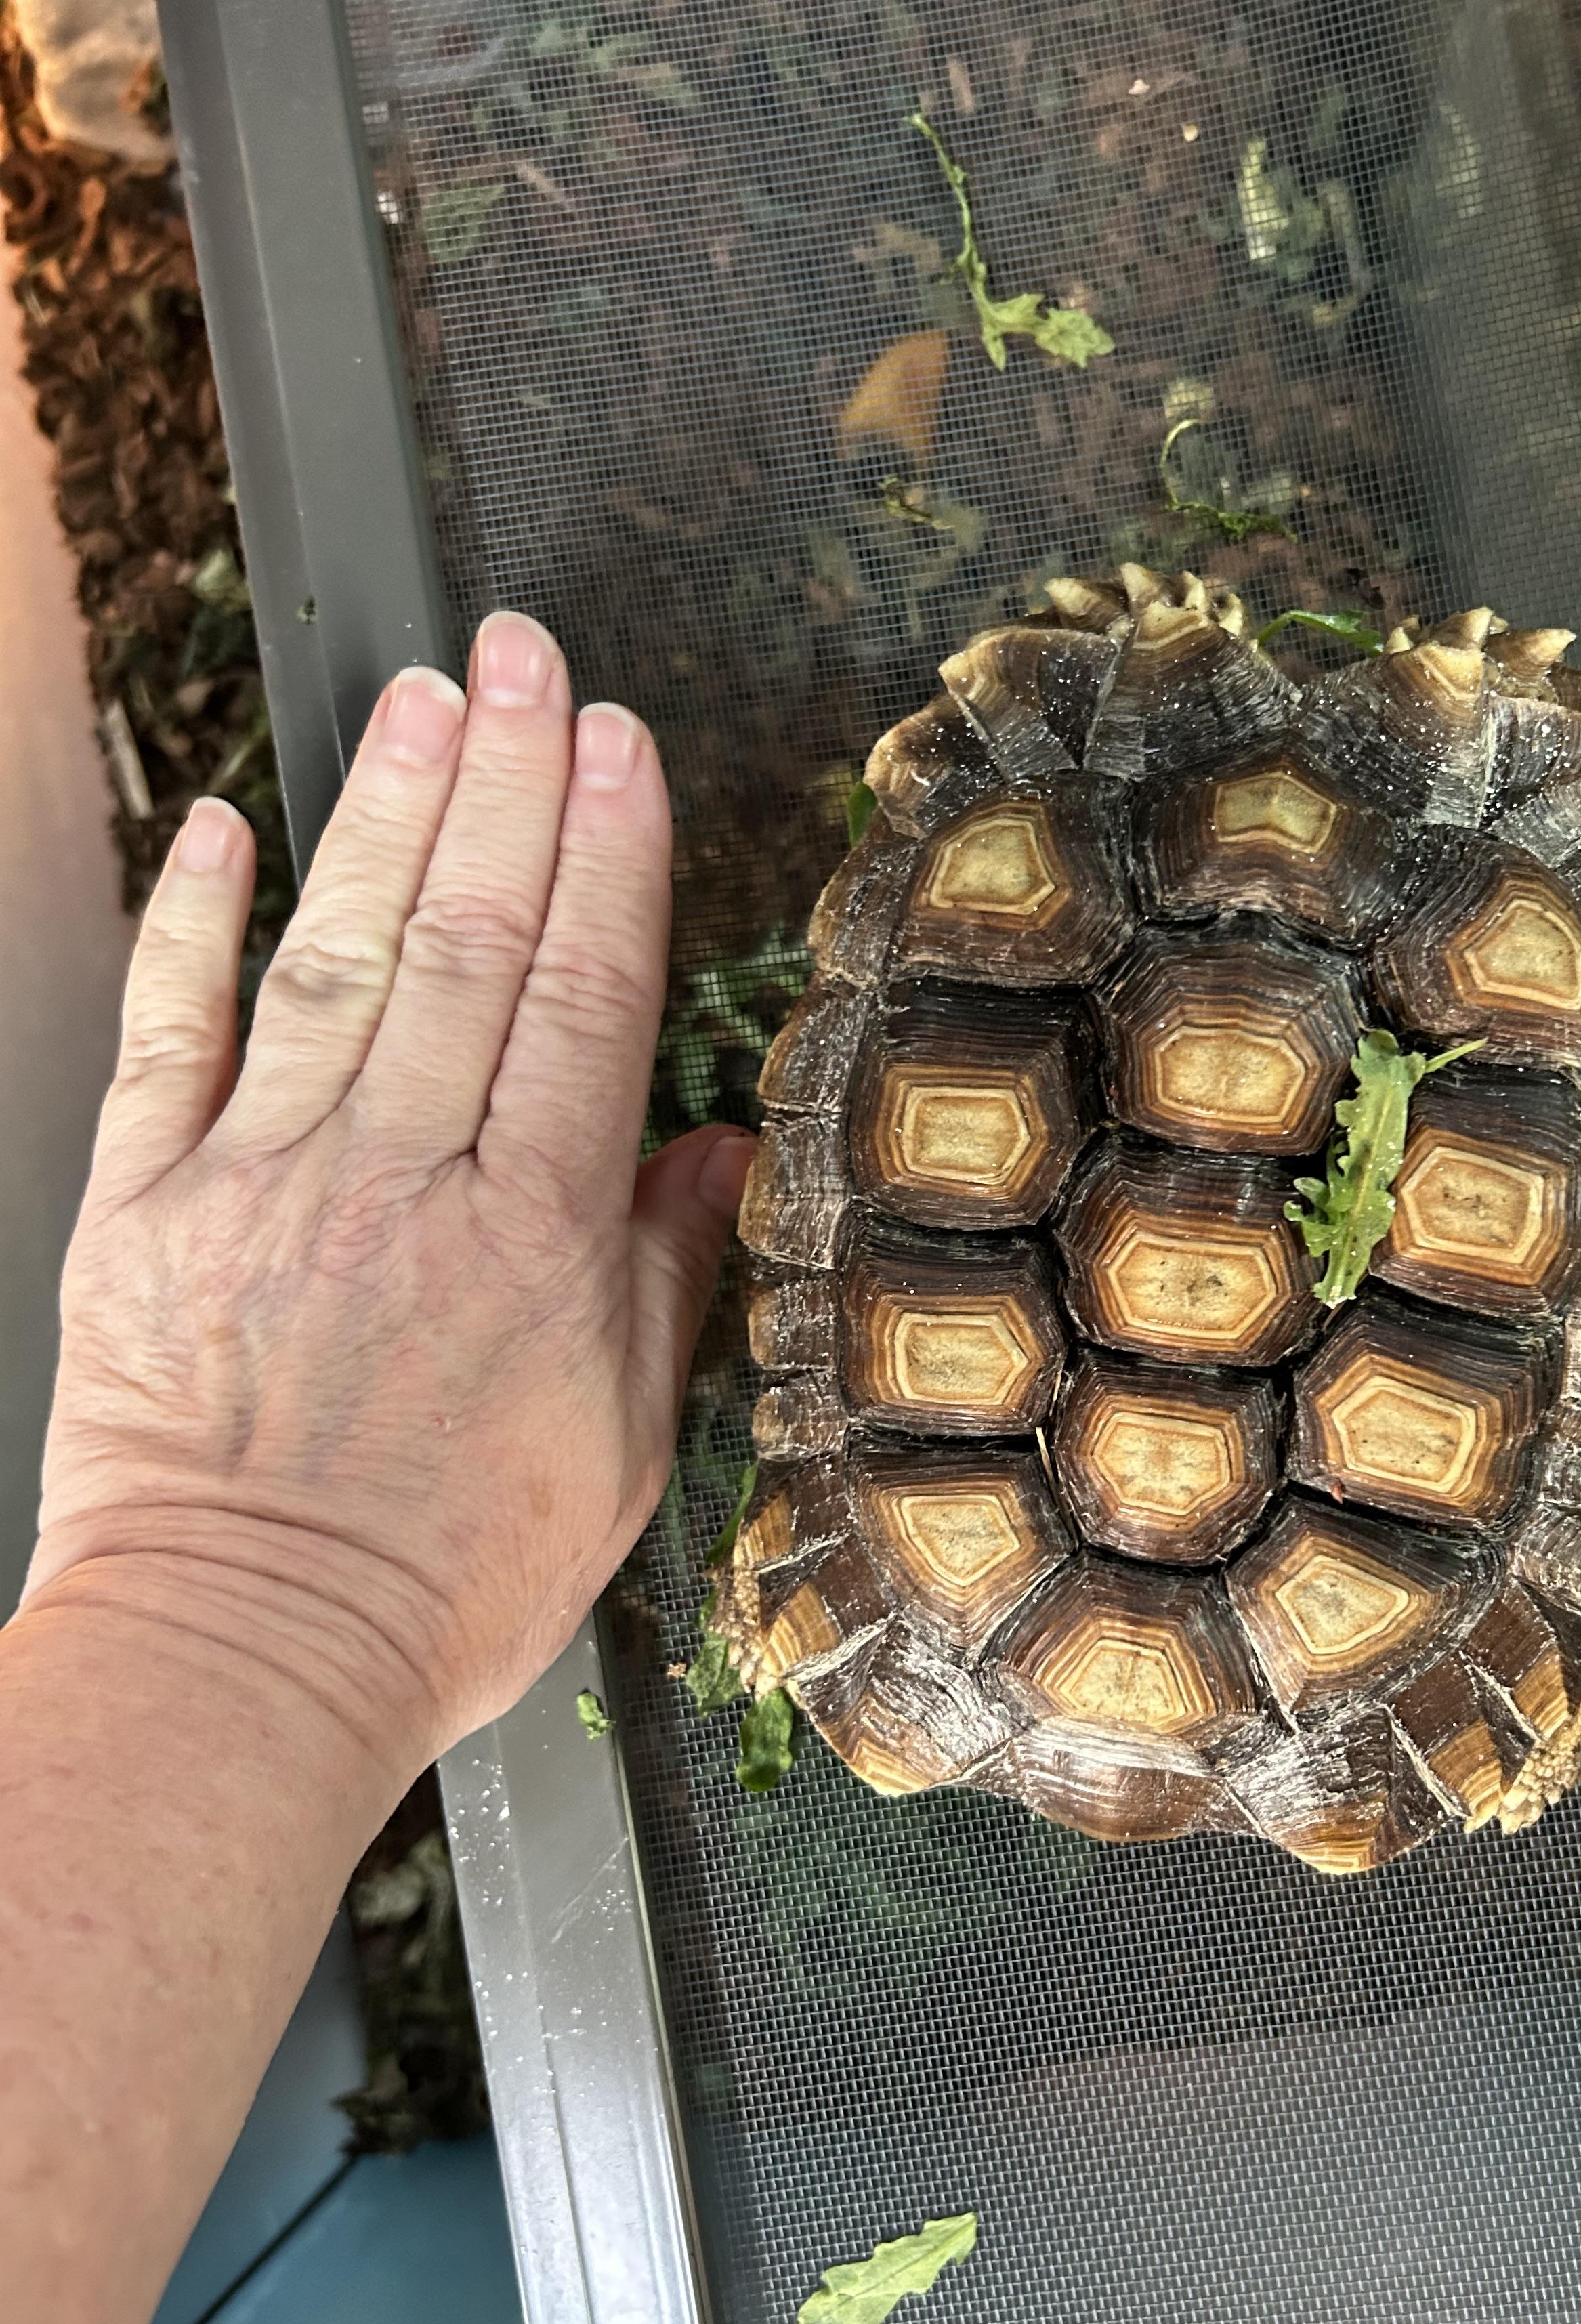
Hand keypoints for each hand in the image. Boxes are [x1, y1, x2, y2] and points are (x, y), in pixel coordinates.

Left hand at [24, 610, 750, 1777]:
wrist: (240, 1666)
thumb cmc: (434, 1588)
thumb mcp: (611, 1455)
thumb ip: (657, 1288)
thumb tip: (697, 1160)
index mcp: (528, 1241)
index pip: (582, 1001)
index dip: (606, 857)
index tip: (621, 750)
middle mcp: (398, 1183)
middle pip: (470, 942)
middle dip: (507, 781)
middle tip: (526, 657)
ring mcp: (259, 1183)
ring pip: (338, 958)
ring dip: (384, 814)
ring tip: (421, 696)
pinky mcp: (140, 1210)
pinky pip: (167, 1037)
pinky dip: (190, 926)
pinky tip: (214, 829)